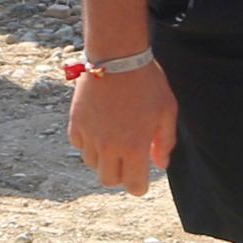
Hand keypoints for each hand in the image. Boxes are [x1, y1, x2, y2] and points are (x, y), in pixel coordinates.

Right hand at [67, 63, 176, 196]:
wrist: (117, 56)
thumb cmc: (147, 82)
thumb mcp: (167, 111)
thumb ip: (165, 141)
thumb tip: (161, 164)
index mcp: (134, 147)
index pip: (134, 186)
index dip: (140, 185)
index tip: (142, 175)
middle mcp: (108, 147)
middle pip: (109, 180)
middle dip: (120, 174)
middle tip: (127, 159)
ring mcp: (90, 135)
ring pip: (92, 163)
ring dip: (103, 158)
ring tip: (113, 139)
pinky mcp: (75, 122)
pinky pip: (78, 144)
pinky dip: (87, 143)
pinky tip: (98, 128)